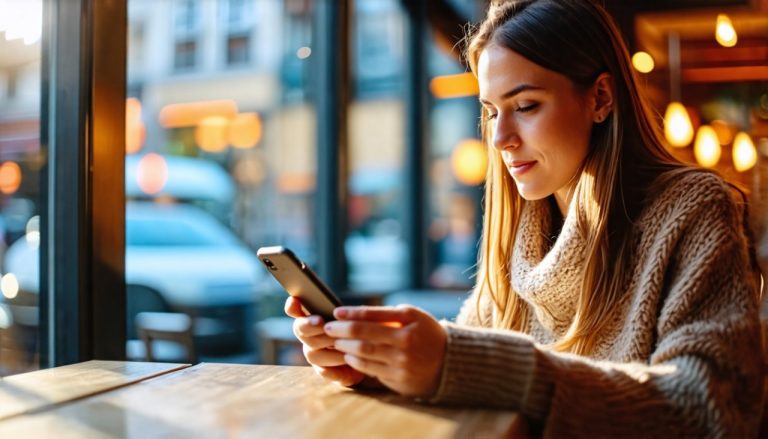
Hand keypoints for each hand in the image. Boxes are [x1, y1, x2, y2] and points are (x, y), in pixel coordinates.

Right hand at [284, 296, 365, 386]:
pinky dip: (335, 367)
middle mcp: (309, 337)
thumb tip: (338, 311)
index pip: (295, 311)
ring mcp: (315, 355)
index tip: (295, 300)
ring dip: (329, 349)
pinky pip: (323, 371)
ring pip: (312, 353)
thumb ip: (344, 314)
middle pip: (301, 330)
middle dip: (310, 325)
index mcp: (314, 320)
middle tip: (321, 322)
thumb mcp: (355, 319)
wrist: (371, 358)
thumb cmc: (359, 333)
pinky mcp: (325, 371)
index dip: (292, 306)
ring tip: (345, 345)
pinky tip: (346, 361)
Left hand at [324, 305, 446, 397]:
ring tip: (336, 342)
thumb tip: (354, 315)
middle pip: (363, 334)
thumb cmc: (425, 333)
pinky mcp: (398, 378)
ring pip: (363, 353)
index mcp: (409, 319)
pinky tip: (348, 356)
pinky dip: (355, 362)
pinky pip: (370, 369)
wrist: (449, 362)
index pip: (372, 314)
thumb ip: (387, 315)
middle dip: (341, 330)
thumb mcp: (413, 317)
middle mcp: (405, 340)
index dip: (351, 313)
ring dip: (345, 347)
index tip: (336, 312)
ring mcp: (402, 361)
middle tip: (328, 327)